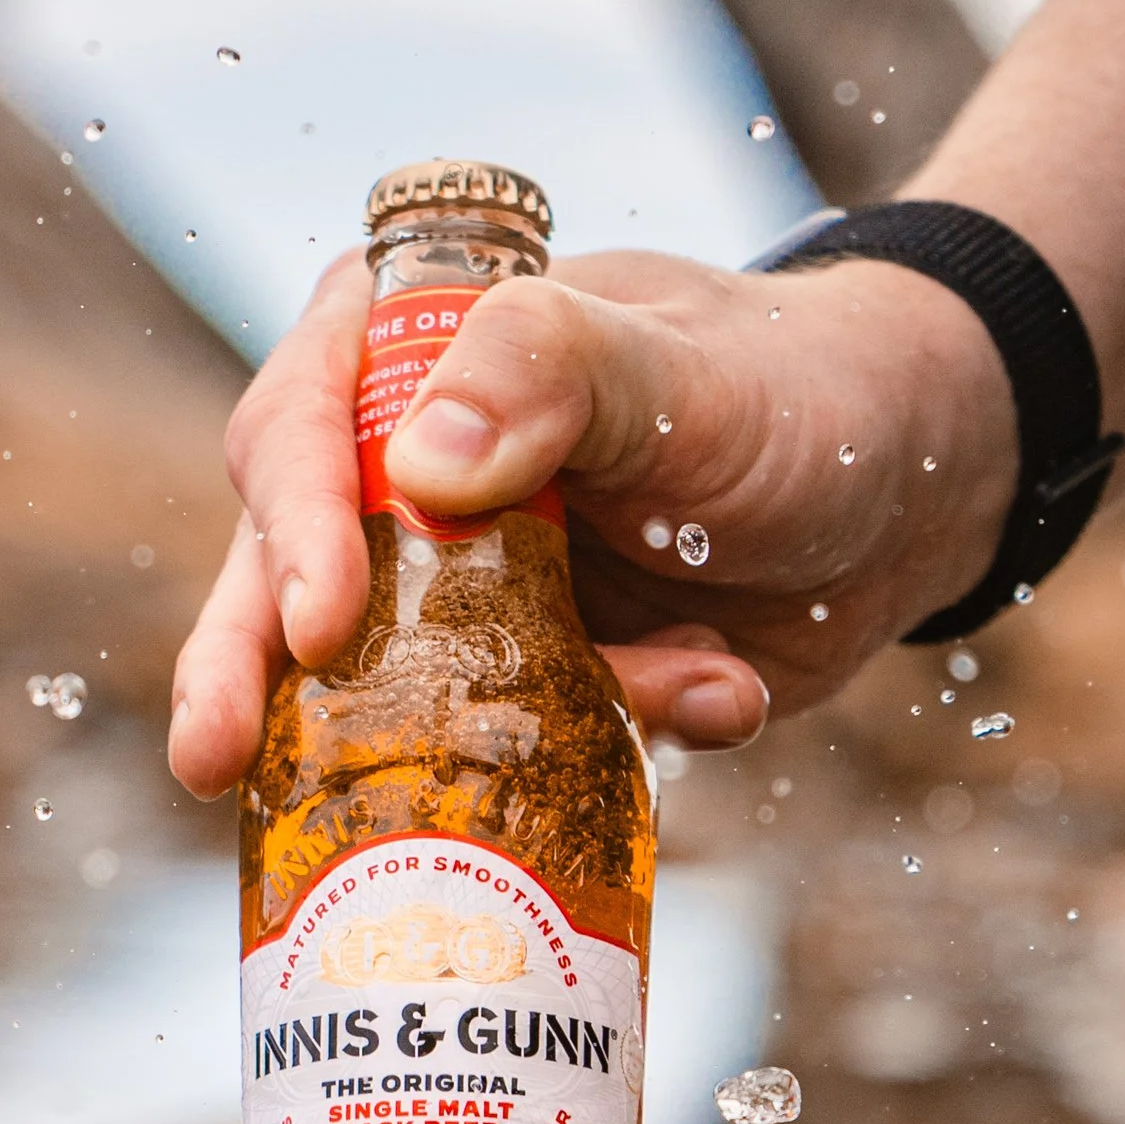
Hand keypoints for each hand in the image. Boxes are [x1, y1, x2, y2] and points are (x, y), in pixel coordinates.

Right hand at [167, 240, 1014, 797]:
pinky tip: (718, 700)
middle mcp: (407, 479)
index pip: (295, 431)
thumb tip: (421, 465)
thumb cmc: (788, 385)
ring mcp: (459, 595)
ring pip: (370, 692)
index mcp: (411, 356)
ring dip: (451, 742)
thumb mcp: (675, 364)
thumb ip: (552, 373)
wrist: (912, 490)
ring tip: (552, 763)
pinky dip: (606, 751)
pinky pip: (508, 751)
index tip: (324, 620)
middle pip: (281, 580)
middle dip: (245, 675)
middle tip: (212, 767)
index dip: (293, 528)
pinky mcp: (525, 686)